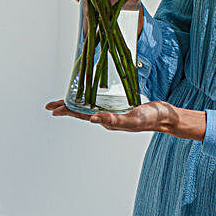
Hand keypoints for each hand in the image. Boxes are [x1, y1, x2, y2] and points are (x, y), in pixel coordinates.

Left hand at [45, 99, 206, 140]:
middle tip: (50, 105)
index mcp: (107, 120)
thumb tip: (92, 119)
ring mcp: (113, 110)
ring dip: (75, 102)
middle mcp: (107, 116)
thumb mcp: (132, 120)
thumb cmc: (151, 119)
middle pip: (81, 111)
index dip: (67, 110)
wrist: (166, 116)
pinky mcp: (119, 104)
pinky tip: (87, 94)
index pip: (81, 115)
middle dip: (65, 107)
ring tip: (63, 101)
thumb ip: (113, 120)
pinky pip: (100, 100)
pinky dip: (89, 97)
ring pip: (89, 105)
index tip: (53, 108)